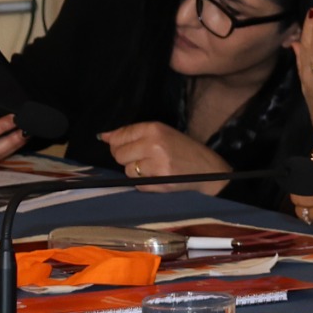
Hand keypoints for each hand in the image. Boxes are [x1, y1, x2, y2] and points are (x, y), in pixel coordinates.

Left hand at [101, 121, 230, 194]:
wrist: (208, 169)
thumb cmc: (184, 149)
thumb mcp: (163, 134)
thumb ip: (134, 134)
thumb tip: (104, 136)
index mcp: (155, 129)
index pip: (120, 136)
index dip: (118, 143)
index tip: (126, 147)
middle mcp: (154, 145)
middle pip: (119, 154)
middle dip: (126, 158)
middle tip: (143, 158)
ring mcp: (156, 164)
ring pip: (127, 171)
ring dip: (136, 172)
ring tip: (153, 168)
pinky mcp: (159, 182)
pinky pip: (137, 184)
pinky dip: (144, 182)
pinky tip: (157, 177)